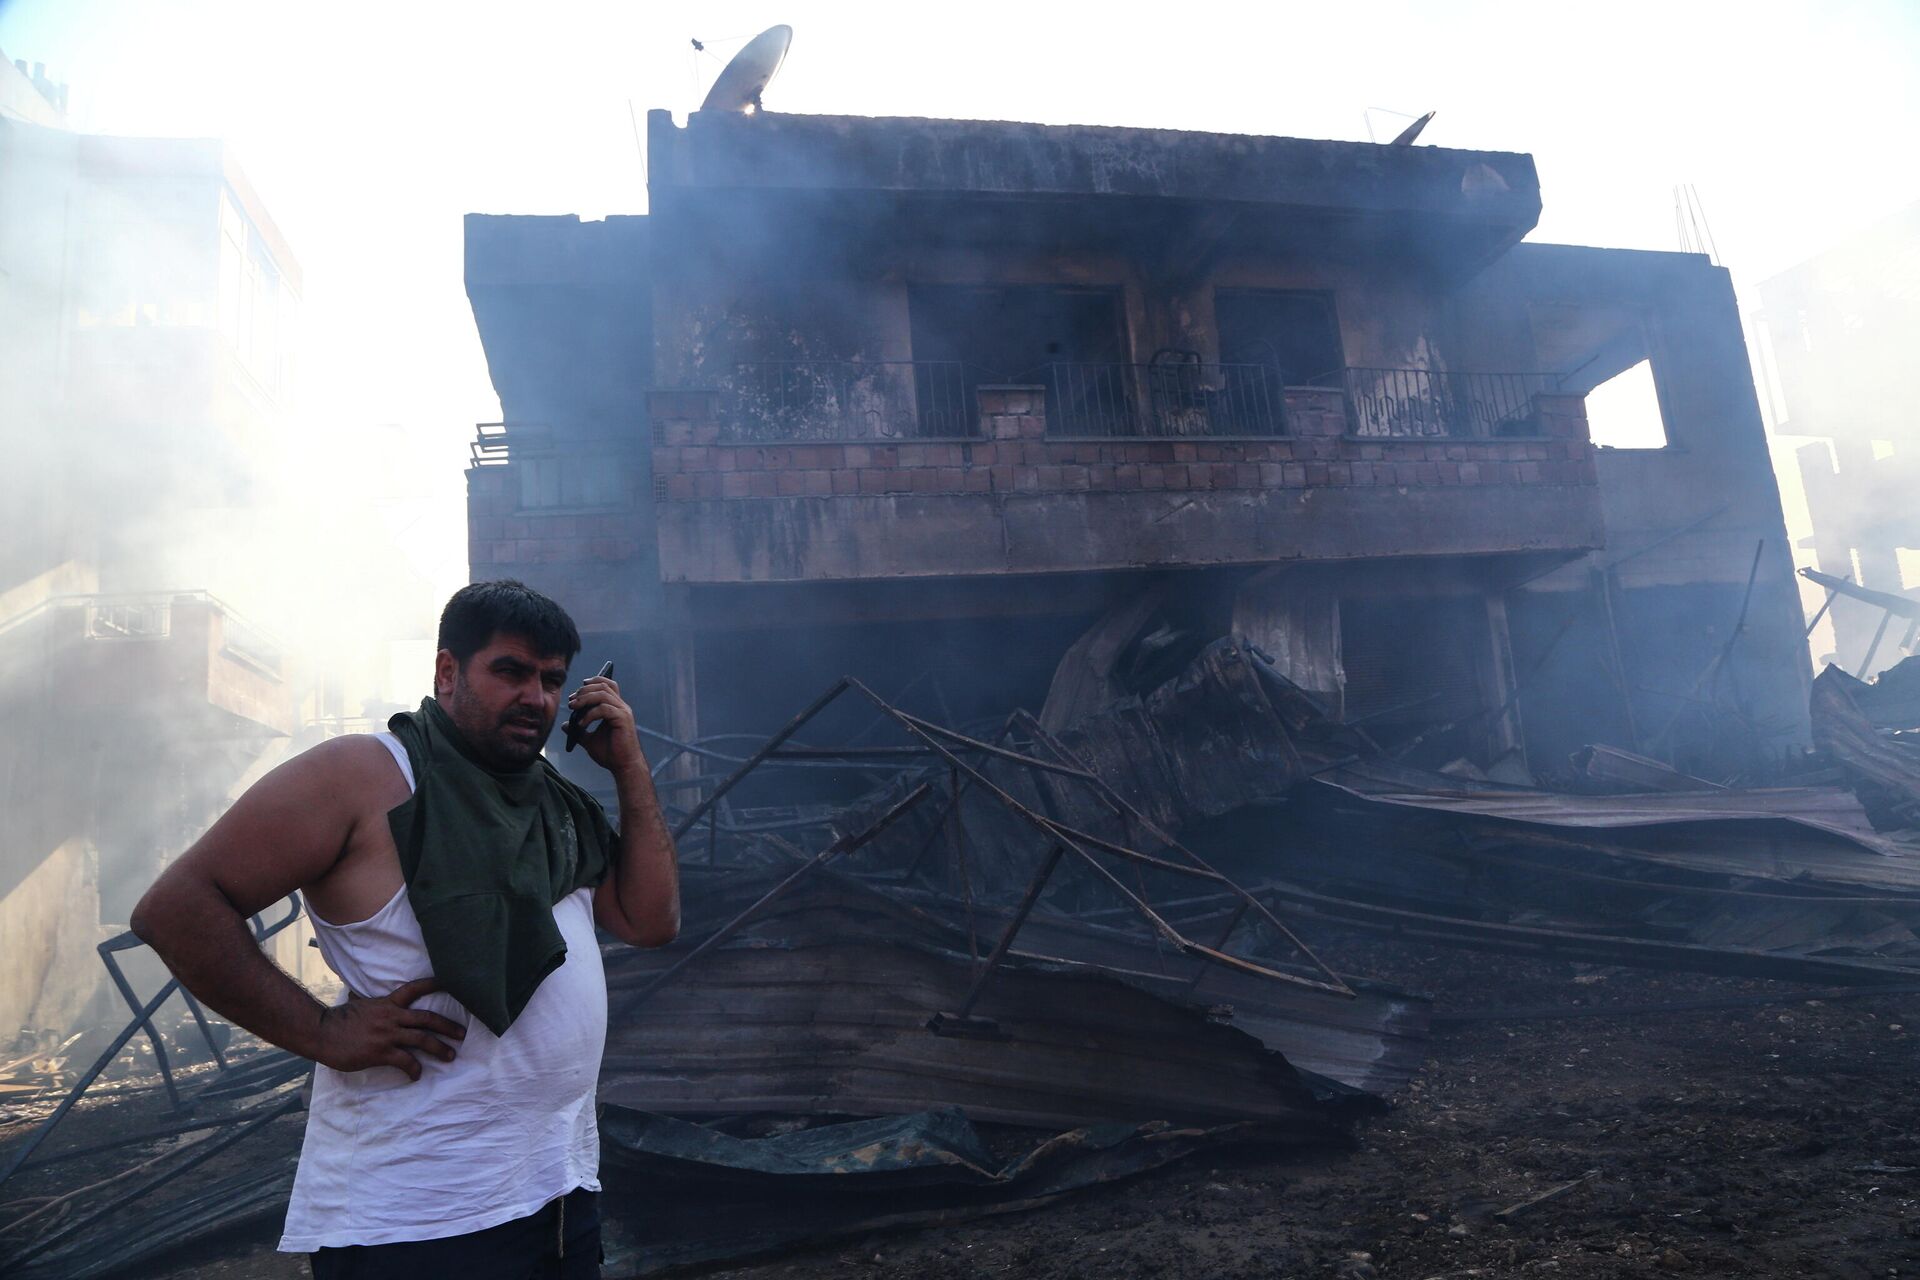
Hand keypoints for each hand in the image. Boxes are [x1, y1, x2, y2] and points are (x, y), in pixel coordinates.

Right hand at [313, 977, 464, 1080]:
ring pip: (422, 1039)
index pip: (414, 989)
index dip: (433, 985)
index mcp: (387, 1003)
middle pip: (427, 1018)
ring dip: (439, 1048)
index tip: (451, 983)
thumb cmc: (338, 1020)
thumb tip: (367, 1000)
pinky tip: (417, 1075)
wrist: (321, 1032)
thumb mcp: (360, 1005)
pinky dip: (414, 1069)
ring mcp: (387, 1034)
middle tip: (462, 1034)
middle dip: (447, 1026)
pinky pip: (405, 1061)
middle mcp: (392, 1016)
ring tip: (450, 1056)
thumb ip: (372, 1004)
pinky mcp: (380, 1052)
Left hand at [566, 673, 647, 773]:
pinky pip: (604, 709)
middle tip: (571, 701)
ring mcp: (623, 712)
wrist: (624, 766)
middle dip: (584, 690)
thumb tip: (565, 725)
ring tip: (573, 707)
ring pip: (603, 694)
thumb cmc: (611, 754)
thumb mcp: (590, 740)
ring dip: (585, 699)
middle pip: (603, 686)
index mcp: (616, 708)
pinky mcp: (622, 719)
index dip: (592, 683)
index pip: (607, 685)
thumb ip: (579, 731)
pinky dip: (590, 714)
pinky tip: (581, 724)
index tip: (576, 692)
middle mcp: (621, 707)